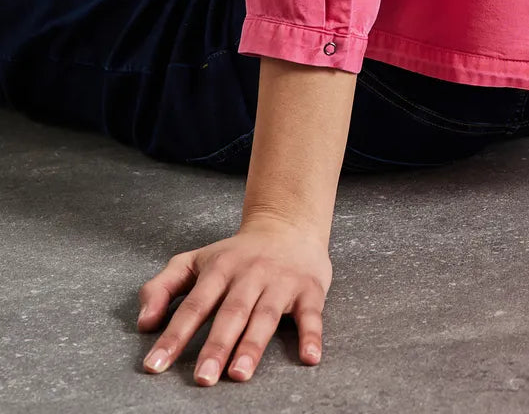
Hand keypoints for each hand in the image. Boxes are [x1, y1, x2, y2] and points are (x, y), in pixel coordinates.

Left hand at [137, 214, 332, 383]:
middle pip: (231, 313)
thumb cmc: (236, 254)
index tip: (155, 365)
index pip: (193, 305)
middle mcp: (249, 275)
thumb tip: (143, 323)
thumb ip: (162, 287)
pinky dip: (311, 335)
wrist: (288, 225)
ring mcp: (280, 282)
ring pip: (265, 316)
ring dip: (253, 345)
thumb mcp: (195, 262)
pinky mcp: (309, 290)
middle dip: (216, 346)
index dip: (174, 336)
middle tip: (202, 378)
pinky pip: (311, 314)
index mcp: (219, 269)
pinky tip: (309, 357)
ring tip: (239, 374)